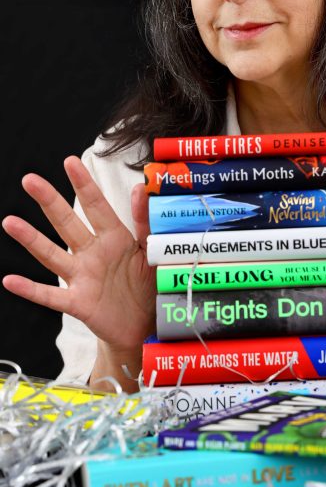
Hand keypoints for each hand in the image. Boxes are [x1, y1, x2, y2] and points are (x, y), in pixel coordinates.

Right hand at [2, 157, 155, 389]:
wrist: (144, 324)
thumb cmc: (147, 284)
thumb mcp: (150, 252)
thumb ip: (144, 223)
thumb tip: (141, 188)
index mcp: (114, 239)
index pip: (97, 207)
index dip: (84, 185)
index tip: (71, 162)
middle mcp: (93, 254)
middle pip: (68, 224)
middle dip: (50, 202)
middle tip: (30, 180)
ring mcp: (83, 277)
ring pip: (53, 255)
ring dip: (32, 240)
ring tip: (10, 222)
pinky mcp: (78, 302)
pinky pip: (51, 296)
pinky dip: (31, 289)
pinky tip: (10, 280)